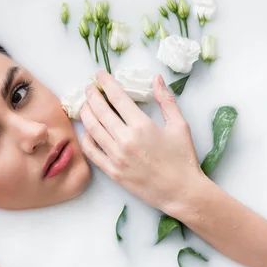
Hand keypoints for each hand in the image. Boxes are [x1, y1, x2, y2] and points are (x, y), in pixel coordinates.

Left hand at [79, 71, 204, 212]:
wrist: (181, 192)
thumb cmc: (183, 159)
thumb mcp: (180, 126)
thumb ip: (166, 101)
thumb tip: (157, 78)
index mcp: (142, 126)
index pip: (117, 97)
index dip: (106, 83)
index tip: (99, 75)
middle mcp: (125, 140)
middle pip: (100, 111)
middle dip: (91, 95)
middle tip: (88, 87)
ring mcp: (116, 156)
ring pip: (92, 129)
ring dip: (85, 113)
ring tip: (84, 104)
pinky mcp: (112, 171)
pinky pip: (92, 152)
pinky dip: (86, 138)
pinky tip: (87, 131)